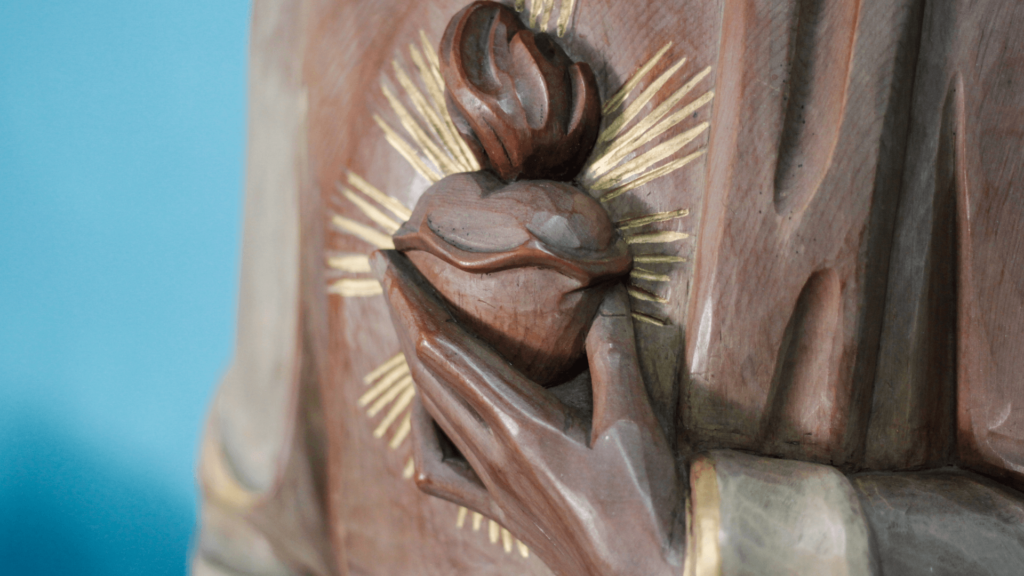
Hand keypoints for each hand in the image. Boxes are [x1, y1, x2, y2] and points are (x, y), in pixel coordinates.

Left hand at [373, 250, 684, 575]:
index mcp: (519, 424)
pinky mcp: (495, 506)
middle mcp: (490, 450)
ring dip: (410, 361)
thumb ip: (614, 352)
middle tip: (384, 270)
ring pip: (429, 410)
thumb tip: (605, 292)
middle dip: (401, 316)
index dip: (412, 302)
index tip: (390, 261)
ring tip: (405, 326)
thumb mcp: (634, 421)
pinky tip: (427, 414)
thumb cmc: (644, 503)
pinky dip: (423, 431)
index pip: (447, 348)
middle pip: (426, 370)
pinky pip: (439, 467)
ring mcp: (487, 482)